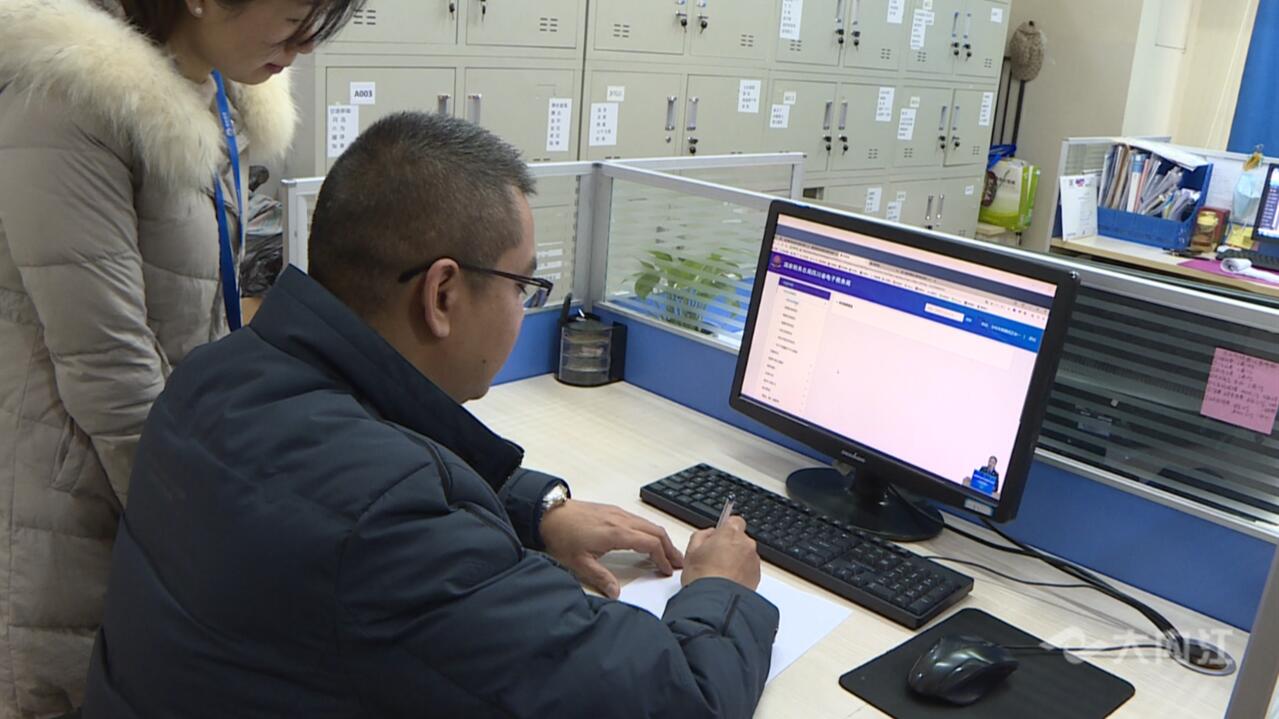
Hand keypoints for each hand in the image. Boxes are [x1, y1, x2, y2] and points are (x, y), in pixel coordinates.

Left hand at [540, 500, 684, 598]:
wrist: (547, 513)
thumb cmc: (561, 536)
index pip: (651, 544)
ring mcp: (617, 512)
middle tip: (679, 563)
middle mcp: (621, 520)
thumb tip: (616, 593)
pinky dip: (649, 531)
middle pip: (656, 531)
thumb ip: (601, 578)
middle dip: (670, 548)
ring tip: (667, 554)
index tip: (667, 571)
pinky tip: (647, 541)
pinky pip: (638, 520)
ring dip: (661, 538)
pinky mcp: (612, 510)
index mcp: (617, 533)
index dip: (663, 558)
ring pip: (648, 524)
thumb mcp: (579, 563)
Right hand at [680, 516, 760, 590]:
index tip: (718, 537)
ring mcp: (753, 560)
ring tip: (721, 574)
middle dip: (731, 546)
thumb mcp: (691, 551)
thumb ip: (701, 536)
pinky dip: (742, 573)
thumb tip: (709, 534)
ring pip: (746, 554)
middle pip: (740, 539)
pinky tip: (728, 582)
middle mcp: (746, 544)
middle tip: (715, 559)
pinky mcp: (757, 576)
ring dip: (737, 560)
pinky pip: (749, 569)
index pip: (735, 521)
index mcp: (730, 533)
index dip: (726, 529)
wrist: (716, 602)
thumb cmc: (702, 577)